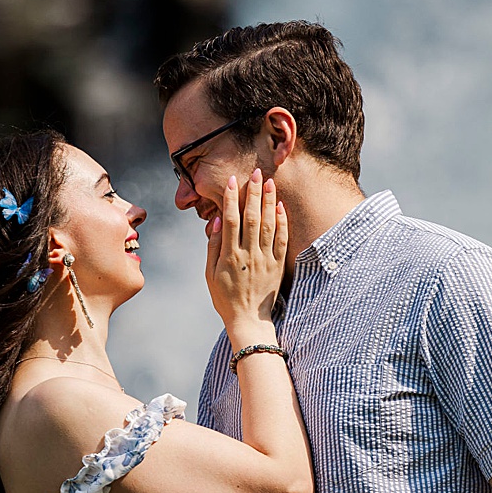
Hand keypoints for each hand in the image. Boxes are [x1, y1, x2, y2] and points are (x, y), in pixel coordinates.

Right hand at [206, 169, 288, 336]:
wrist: (249, 320)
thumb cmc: (225, 298)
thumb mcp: (210, 275)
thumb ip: (213, 247)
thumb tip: (217, 222)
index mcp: (229, 256)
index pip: (231, 220)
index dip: (231, 198)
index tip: (232, 180)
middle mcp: (249, 254)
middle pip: (252, 217)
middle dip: (253, 193)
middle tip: (256, 172)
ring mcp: (265, 259)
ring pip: (269, 225)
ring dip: (269, 201)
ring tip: (269, 182)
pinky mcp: (278, 265)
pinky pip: (282, 239)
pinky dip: (282, 222)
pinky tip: (280, 206)